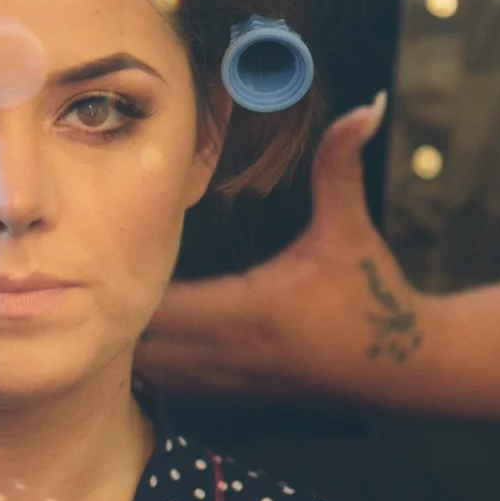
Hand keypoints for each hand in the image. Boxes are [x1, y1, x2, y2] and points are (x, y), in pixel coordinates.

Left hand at [138, 94, 438, 407]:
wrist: (402, 368)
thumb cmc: (373, 295)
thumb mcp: (351, 229)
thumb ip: (342, 166)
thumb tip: (364, 106)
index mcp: (250, 312)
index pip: (166, 304)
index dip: (133, 277)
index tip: (112, 245)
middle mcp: (230, 353)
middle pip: (143, 340)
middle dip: (116, 304)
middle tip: (97, 266)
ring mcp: (226, 381)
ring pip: (150, 370)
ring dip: (128, 336)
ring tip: (107, 295)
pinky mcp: (229, 395)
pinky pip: (168, 384)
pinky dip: (148, 361)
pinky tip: (138, 330)